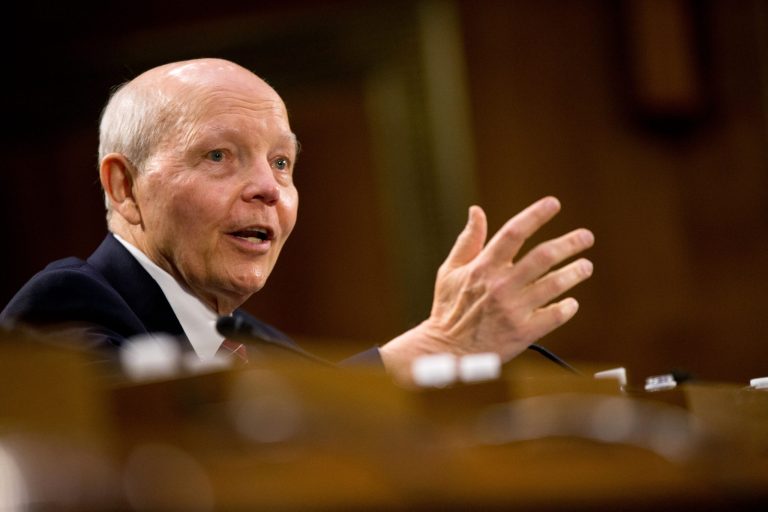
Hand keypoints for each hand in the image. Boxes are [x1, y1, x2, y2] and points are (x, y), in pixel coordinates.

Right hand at [380, 196, 593, 384]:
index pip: (513, 232)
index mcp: (483, 267)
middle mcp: (500, 286)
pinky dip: (567, 307)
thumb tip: (476, 211)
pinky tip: (571, 302)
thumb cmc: (448, 308)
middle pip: (543, 256)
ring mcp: (513, 309)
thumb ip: (468, 241)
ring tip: (586, 266)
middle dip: (570, 243)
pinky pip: (554, 316)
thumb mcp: (450, 271)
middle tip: (586, 237)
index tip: (554, 203)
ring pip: (554, 284)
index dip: (535, 215)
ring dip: (575, 273)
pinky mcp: (522, 332)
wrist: (447, 350)